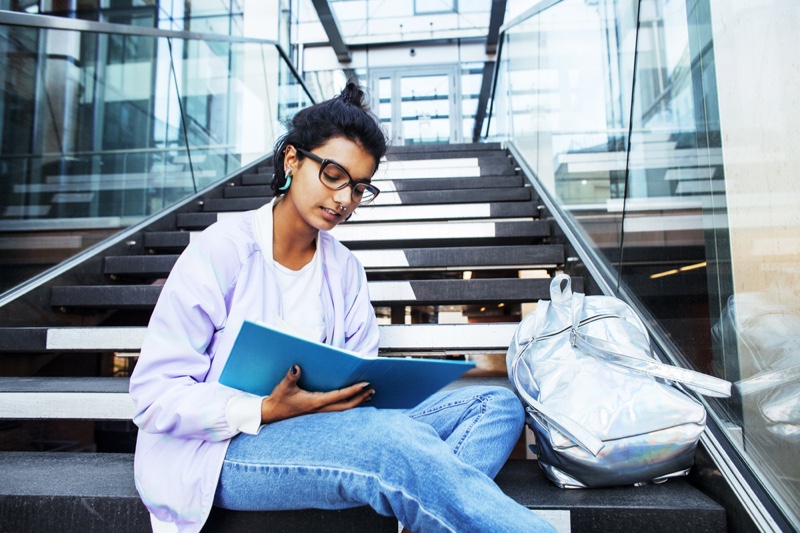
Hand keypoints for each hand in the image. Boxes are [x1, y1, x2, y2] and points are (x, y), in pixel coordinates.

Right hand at [260, 365, 374, 423]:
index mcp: (315, 402)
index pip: (339, 396)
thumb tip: (296, 367)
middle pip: (346, 406)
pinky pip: (337, 409)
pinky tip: (352, 402)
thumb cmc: (278, 400)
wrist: (271, 414)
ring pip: (343, 409)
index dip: (353, 391)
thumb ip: (290, 377)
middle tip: (372, 390)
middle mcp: (320, 409)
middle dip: (360, 398)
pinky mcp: (317, 412)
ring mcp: (320, 412)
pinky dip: (348, 405)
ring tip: (368, 396)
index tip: (365, 385)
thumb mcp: (283, 387)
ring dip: (356, 403)